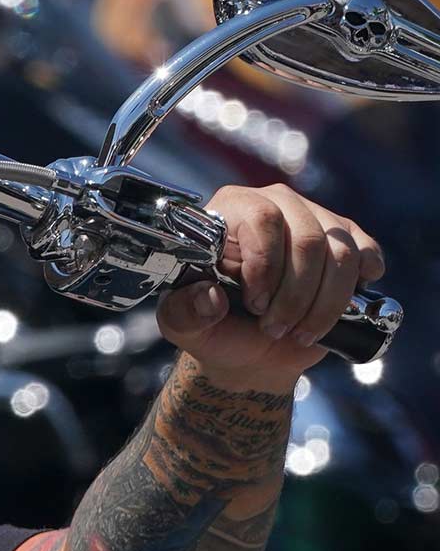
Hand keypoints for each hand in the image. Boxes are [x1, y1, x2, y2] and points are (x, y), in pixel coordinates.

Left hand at [155, 184, 385, 389]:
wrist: (249, 348)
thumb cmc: (214, 327)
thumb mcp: (185, 324)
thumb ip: (185, 311)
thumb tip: (210, 297)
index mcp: (229, 211)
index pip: (262, 219)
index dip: (266, 266)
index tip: (255, 305)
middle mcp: (276, 202)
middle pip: (306, 238)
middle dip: (295, 294)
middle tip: (276, 328)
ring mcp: (316, 217)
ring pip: (340, 252)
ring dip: (324, 302)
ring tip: (299, 331)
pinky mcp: (347, 239)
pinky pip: (366, 253)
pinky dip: (355, 288)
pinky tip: (339, 309)